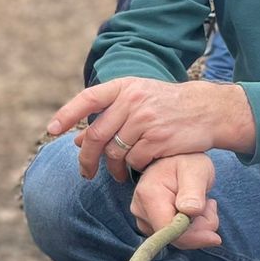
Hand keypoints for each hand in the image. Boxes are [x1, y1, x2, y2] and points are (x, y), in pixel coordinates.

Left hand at [47, 75, 254, 178]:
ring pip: (114, 152)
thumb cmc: (166, 106)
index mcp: (125, 87)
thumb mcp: (138, 99)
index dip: (67, 114)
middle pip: (96, 136)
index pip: (88, 98)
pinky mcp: (159, 140)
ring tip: (118, 173)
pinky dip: (134, 168)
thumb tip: (76, 139)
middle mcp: (133, 101)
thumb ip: (108, 115)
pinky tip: (140, 167)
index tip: (51, 130)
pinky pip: (134, 161)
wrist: (207, 109)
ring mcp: (146, 120)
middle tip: (85, 173)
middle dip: (86, 159)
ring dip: (113, 167)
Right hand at [130, 154, 220, 247]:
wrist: (174, 158)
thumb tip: (190, 212)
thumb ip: (193, 191)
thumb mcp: (196, 170)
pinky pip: (173, 235)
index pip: (169, 231)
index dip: (193, 237)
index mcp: (149, 195)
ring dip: (196, 227)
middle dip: (198, 229)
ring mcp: (142, 217)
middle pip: (173, 237)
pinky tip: (193, 210)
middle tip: (211, 206)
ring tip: (202, 203)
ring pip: (175, 238)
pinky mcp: (148, 223)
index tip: (216, 237)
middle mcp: (140, 209)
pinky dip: (189, 228)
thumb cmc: (186, 160)